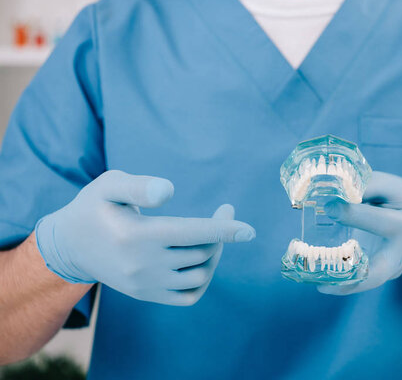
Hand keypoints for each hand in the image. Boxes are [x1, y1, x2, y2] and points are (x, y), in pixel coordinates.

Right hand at [35, 170, 254, 305]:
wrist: (70, 245)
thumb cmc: (95, 207)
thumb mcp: (109, 185)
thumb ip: (139, 185)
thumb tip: (170, 190)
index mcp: (137, 235)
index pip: (192, 233)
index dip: (224, 230)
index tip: (250, 230)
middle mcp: (142, 265)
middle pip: (201, 253)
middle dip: (221, 233)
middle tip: (224, 213)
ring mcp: (145, 284)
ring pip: (199, 275)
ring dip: (214, 254)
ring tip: (211, 235)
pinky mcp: (146, 295)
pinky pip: (188, 297)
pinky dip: (203, 280)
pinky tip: (202, 259)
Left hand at [318, 171, 401, 294]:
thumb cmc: (397, 197)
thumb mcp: (386, 185)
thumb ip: (364, 187)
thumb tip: (332, 192)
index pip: (378, 222)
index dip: (352, 214)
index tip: (328, 206)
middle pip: (379, 273)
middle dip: (352, 278)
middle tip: (324, 281)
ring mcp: (394, 269)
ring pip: (367, 283)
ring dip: (341, 286)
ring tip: (318, 283)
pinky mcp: (383, 275)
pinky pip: (362, 281)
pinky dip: (342, 282)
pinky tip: (320, 280)